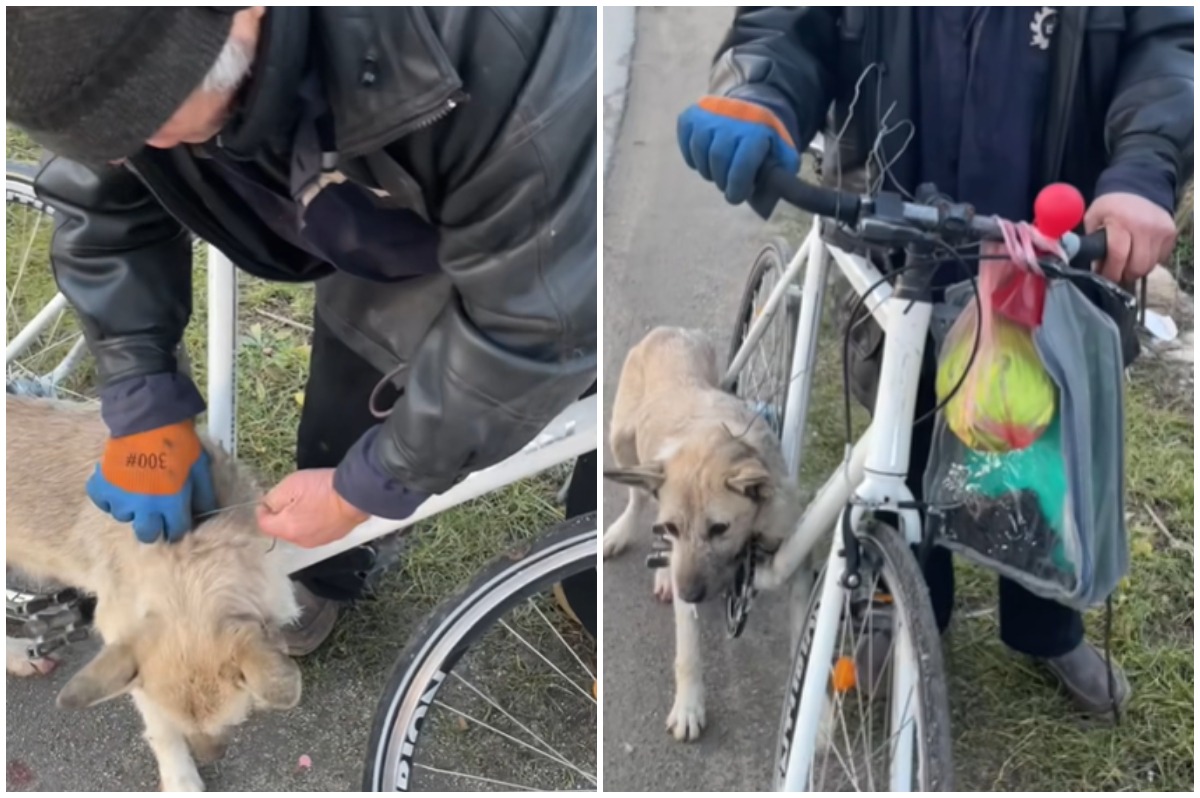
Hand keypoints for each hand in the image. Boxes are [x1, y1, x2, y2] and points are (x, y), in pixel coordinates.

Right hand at [87, 419, 216, 542]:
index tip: (176, 519)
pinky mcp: (101, 485)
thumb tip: (207, 513)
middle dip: (153, 527)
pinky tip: (120, 485)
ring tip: (138, 489)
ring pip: (124, 516)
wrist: (149, 419)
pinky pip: (103, 502)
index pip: (174, 531)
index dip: (177, 526)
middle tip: (156, 514)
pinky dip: (110, 497)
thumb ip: (204, 495)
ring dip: (132, 507)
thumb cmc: (179, 443)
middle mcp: (143, 506)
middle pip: (146, 534)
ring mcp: (120, 497)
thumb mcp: (200, 469)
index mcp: (170, 504)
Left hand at [256, 469, 369, 548]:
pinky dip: (315, 522)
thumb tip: (267, 505)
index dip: (263, 509)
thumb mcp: (291, 484)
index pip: (263, 524)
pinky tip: (323, 508)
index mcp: (287, 528)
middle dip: (283, 514)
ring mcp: (317, 541)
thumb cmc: (323, 488)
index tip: (271, 498)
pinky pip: (315, 531)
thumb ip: (273, 497)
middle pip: (282, 528)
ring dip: (300, 519)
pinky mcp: (332, 538)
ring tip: (311, 501)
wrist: (355, 495)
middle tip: (295, 497)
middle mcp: (300, 540)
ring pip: (299, 531)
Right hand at [677, 95, 799, 204]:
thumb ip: (780, 177)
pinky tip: (705, 158)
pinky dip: (693, 158)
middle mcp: (731, 118)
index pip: (742, 164)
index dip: (737, 187)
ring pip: (699, 152)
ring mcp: (708, 114)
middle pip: (717, 159)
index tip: (735, 196)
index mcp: (756, 129)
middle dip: (721, 180)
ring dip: (707, 170)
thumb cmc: (767, 137)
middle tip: (727, 184)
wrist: (754, 102)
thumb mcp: (783, 153)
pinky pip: (686, 144)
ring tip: (718, 171)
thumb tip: (767, 202)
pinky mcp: (691, 115)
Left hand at [1084, 192, 1176, 284]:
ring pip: (1150, 265)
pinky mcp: (1171, 233)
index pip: (1118, 255)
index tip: (1103, 277)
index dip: (1110, 272)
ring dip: (1136, 270)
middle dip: (1124, 275)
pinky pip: (1160, 258)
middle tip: (1115, 273)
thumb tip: (1093, 267)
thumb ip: (1090, 242)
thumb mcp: (1093, 218)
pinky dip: (1149, 262)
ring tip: (1125, 265)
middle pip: (1137, 266)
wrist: (1137, 188)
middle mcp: (1144, 226)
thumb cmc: (1111, 207)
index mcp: (1121, 222)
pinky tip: (1138, 254)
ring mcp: (1160, 230)